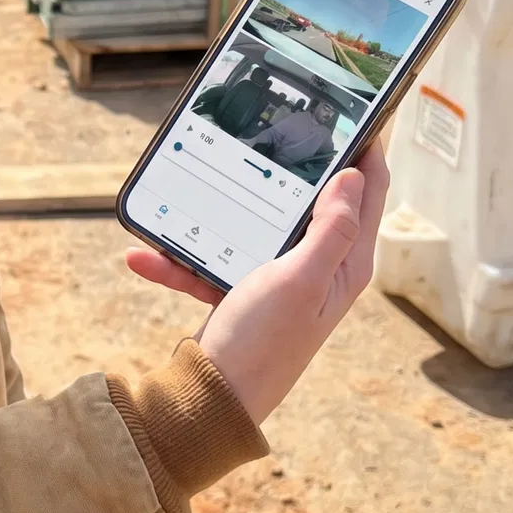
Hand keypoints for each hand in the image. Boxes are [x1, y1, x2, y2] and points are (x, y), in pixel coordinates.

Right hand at [125, 144, 388, 425]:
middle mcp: (317, 271)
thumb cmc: (262, 344)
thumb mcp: (300, 278)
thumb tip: (355, 176)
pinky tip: (143, 255)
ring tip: (192, 189)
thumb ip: (330, 228)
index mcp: (343, 265)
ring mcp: (278, 282)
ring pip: (253, 227)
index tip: (354, 109)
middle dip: (287, 168)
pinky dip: (180, 260)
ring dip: (219, 214)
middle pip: (311, 202)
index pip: (369, 193)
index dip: (367, 148)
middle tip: (273, 125)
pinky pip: (210, 264)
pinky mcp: (242, 295)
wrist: (210, 404)